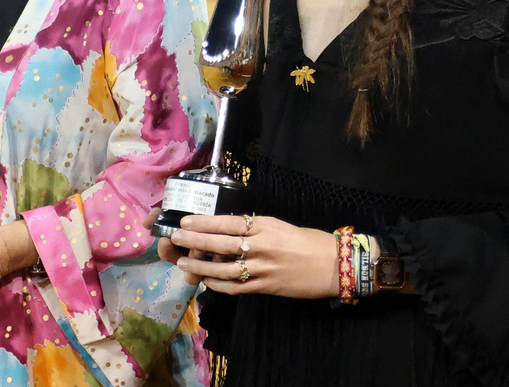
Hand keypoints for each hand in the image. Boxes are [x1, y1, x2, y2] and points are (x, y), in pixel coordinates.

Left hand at [168, 214, 339, 299]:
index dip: (204, 222)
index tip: (185, 220)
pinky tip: (205, 281)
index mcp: (264, 226)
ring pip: (225, 269)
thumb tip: (227, 229)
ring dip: (201, 266)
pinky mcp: (266, 287)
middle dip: (195, 241)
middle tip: (175, 237)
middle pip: (221, 244)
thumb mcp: (279, 226)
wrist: (333, 265)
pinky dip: (218, 285)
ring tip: (184, 262)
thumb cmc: (307, 242)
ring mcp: (263, 269)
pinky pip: (236, 287)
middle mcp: (261, 246)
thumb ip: (254, 228)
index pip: (228, 223)